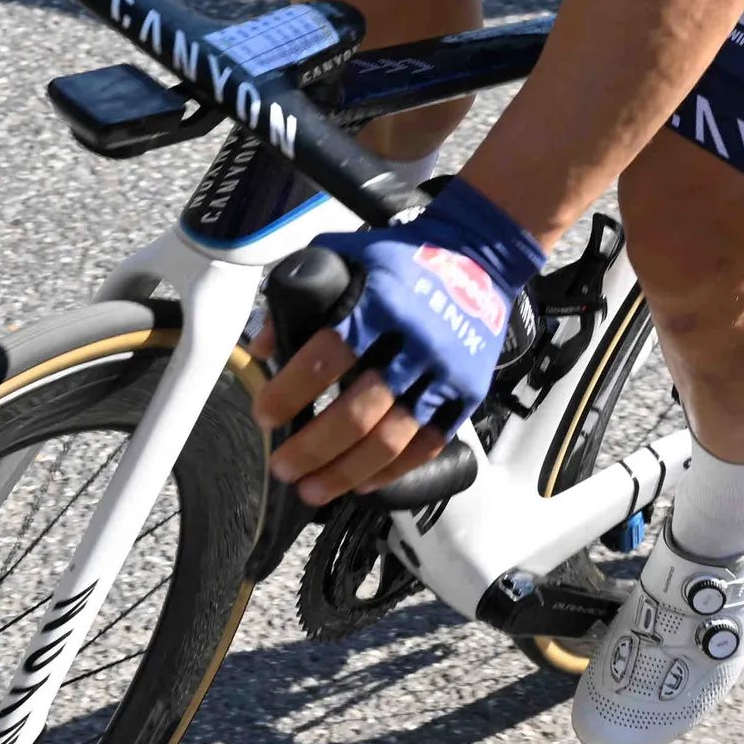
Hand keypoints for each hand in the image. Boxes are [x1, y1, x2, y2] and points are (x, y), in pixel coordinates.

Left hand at [247, 179, 544, 504]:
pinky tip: (361, 484)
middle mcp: (414, 342)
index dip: (290, 392)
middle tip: (282, 465)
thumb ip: (300, 293)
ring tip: (312, 489)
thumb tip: (265, 348)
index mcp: (380, 303)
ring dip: (346, 471)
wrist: (479, 255)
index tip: (264, 414)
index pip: (326, 357)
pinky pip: (426, 445)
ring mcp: (444, 372)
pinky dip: (392, 471)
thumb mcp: (345, 254)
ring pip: (391, 439)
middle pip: (358, 412)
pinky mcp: (466, 393)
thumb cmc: (402, 257)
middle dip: (312, 447)